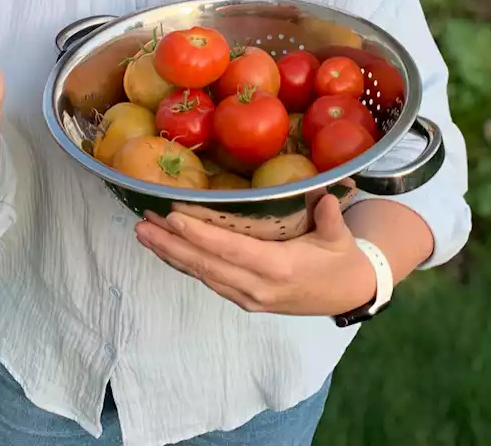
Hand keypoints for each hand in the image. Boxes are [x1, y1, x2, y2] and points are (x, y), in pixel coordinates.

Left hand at [135, 191, 376, 316]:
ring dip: (170, 255)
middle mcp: (258, 286)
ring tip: (143, 234)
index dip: (200, 235)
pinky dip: (185, 265)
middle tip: (141, 225)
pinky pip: (210, 281)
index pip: (230, 250)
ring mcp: (249, 297)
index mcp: (279, 267)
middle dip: (170, 245)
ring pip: (202, 275)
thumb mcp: (339, 235)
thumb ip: (328, 214)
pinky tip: (166, 251)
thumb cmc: (341, 257)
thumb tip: (321, 190)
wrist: (349, 293)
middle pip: (206, 265)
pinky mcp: (246, 300)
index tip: (172, 218)